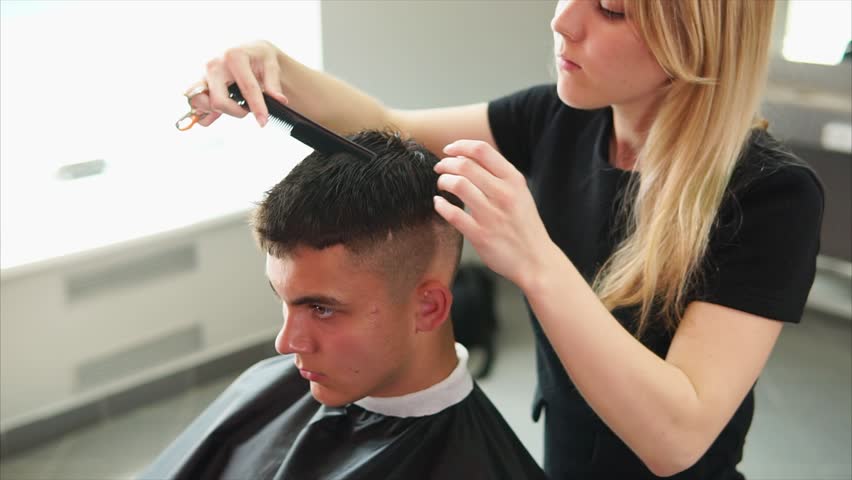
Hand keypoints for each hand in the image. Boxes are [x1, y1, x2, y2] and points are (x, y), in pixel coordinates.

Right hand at [185, 40, 289, 127]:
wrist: (247, 51)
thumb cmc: (258, 57)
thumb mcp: (271, 65)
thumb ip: (274, 84)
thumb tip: (279, 101)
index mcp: (233, 56)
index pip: (247, 88)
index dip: (257, 107)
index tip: (263, 122)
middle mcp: (214, 64)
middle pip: (218, 101)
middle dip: (234, 111)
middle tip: (246, 110)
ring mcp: (202, 74)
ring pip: (199, 102)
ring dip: (216, 111)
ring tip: (232, 107)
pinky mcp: (198, 84)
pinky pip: (194, 106)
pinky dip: (205, 113)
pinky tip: (218, 113)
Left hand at [434, 140, 558, 289]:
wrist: (536, 260)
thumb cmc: (524, 225)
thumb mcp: (520, 193)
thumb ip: (498, 176)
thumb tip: (467, 158)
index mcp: (514, 180)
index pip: (481, 150)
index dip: (460, 146)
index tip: (449, 150)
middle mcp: (503, 194)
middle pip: (464, 165)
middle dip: (446, 163)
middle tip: (440, 168)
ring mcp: (491, 215)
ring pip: (457, 185)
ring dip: (443, 181)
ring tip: (441, 184)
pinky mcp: (480, 235)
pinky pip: (452, 214)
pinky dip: (440, 205)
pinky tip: (438, 203)